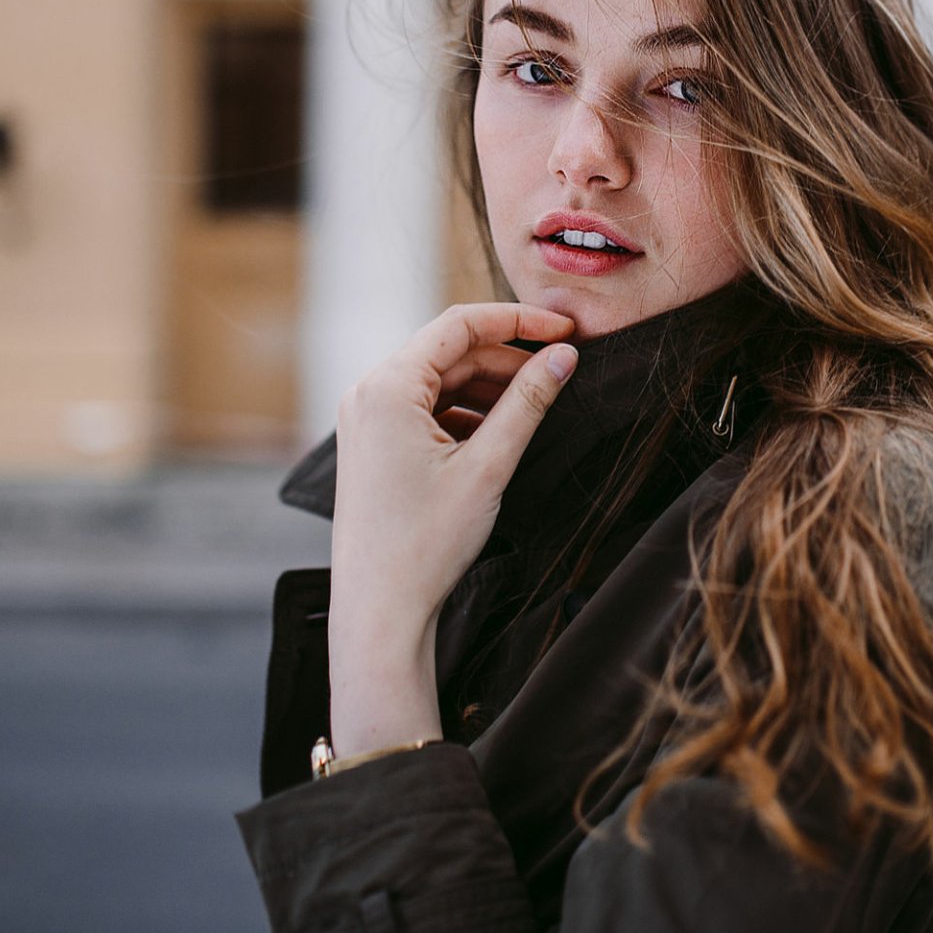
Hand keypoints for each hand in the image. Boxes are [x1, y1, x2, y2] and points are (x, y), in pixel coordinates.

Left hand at [326, 303, 577, 754]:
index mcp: (387, 387)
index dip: (519, 321)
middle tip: (563, 371)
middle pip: (450, 352)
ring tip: (538, 406)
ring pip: (440, 381)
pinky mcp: (373, 444)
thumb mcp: (488, 467)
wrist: (380, 611)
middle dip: (507, 359)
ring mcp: (366, 419)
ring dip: (489, 387)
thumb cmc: (425, 544)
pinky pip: (425, 409)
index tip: (566, 330)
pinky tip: (501, 434)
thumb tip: (563, 357)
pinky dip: (465, 413)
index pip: (460, 325)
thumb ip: (528, 403)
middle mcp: (368, 393)